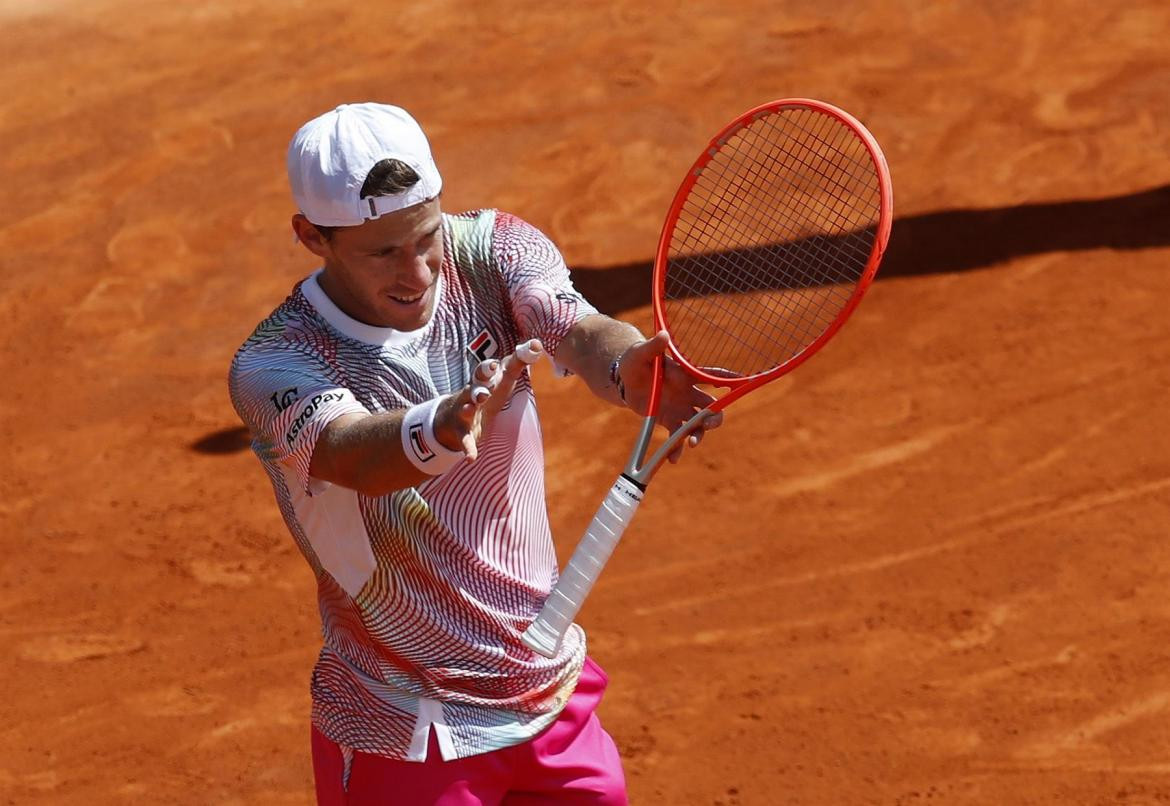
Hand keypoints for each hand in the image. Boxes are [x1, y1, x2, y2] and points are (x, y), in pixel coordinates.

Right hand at [433, 341, 542, 461]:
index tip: (513, 355)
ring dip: (471, 404)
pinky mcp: (461, 433)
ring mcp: (464, 412)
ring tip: (476, 404)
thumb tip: (536, 343)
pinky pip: (463, 441)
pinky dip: (467, 449)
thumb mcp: (501, 380)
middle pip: (475, 381)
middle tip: (492, 368)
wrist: (451, 418)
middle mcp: (471, 393)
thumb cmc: (485, 395)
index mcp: (483, 381)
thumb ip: (518, 363)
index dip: (507, 359)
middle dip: (482, 374)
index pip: (493, 367)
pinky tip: (471, 458)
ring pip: (466, 407)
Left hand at [617, 331, 722, 462]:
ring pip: (698, 425)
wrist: (624, 379)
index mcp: (686, 375)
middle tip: (708, 424)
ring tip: (691, 443)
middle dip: (714, 418)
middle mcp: (688, 393)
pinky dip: (676, 449)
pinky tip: (673, 458)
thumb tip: (663, 334)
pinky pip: (677, 438)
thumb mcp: (641, 353)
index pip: (712, 376)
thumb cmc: (636, 360)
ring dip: (698, 435)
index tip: (744, 383)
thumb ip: (653, 347)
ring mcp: (680, 409)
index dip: (728, 379)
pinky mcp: (669, 421)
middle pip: (711, 408)